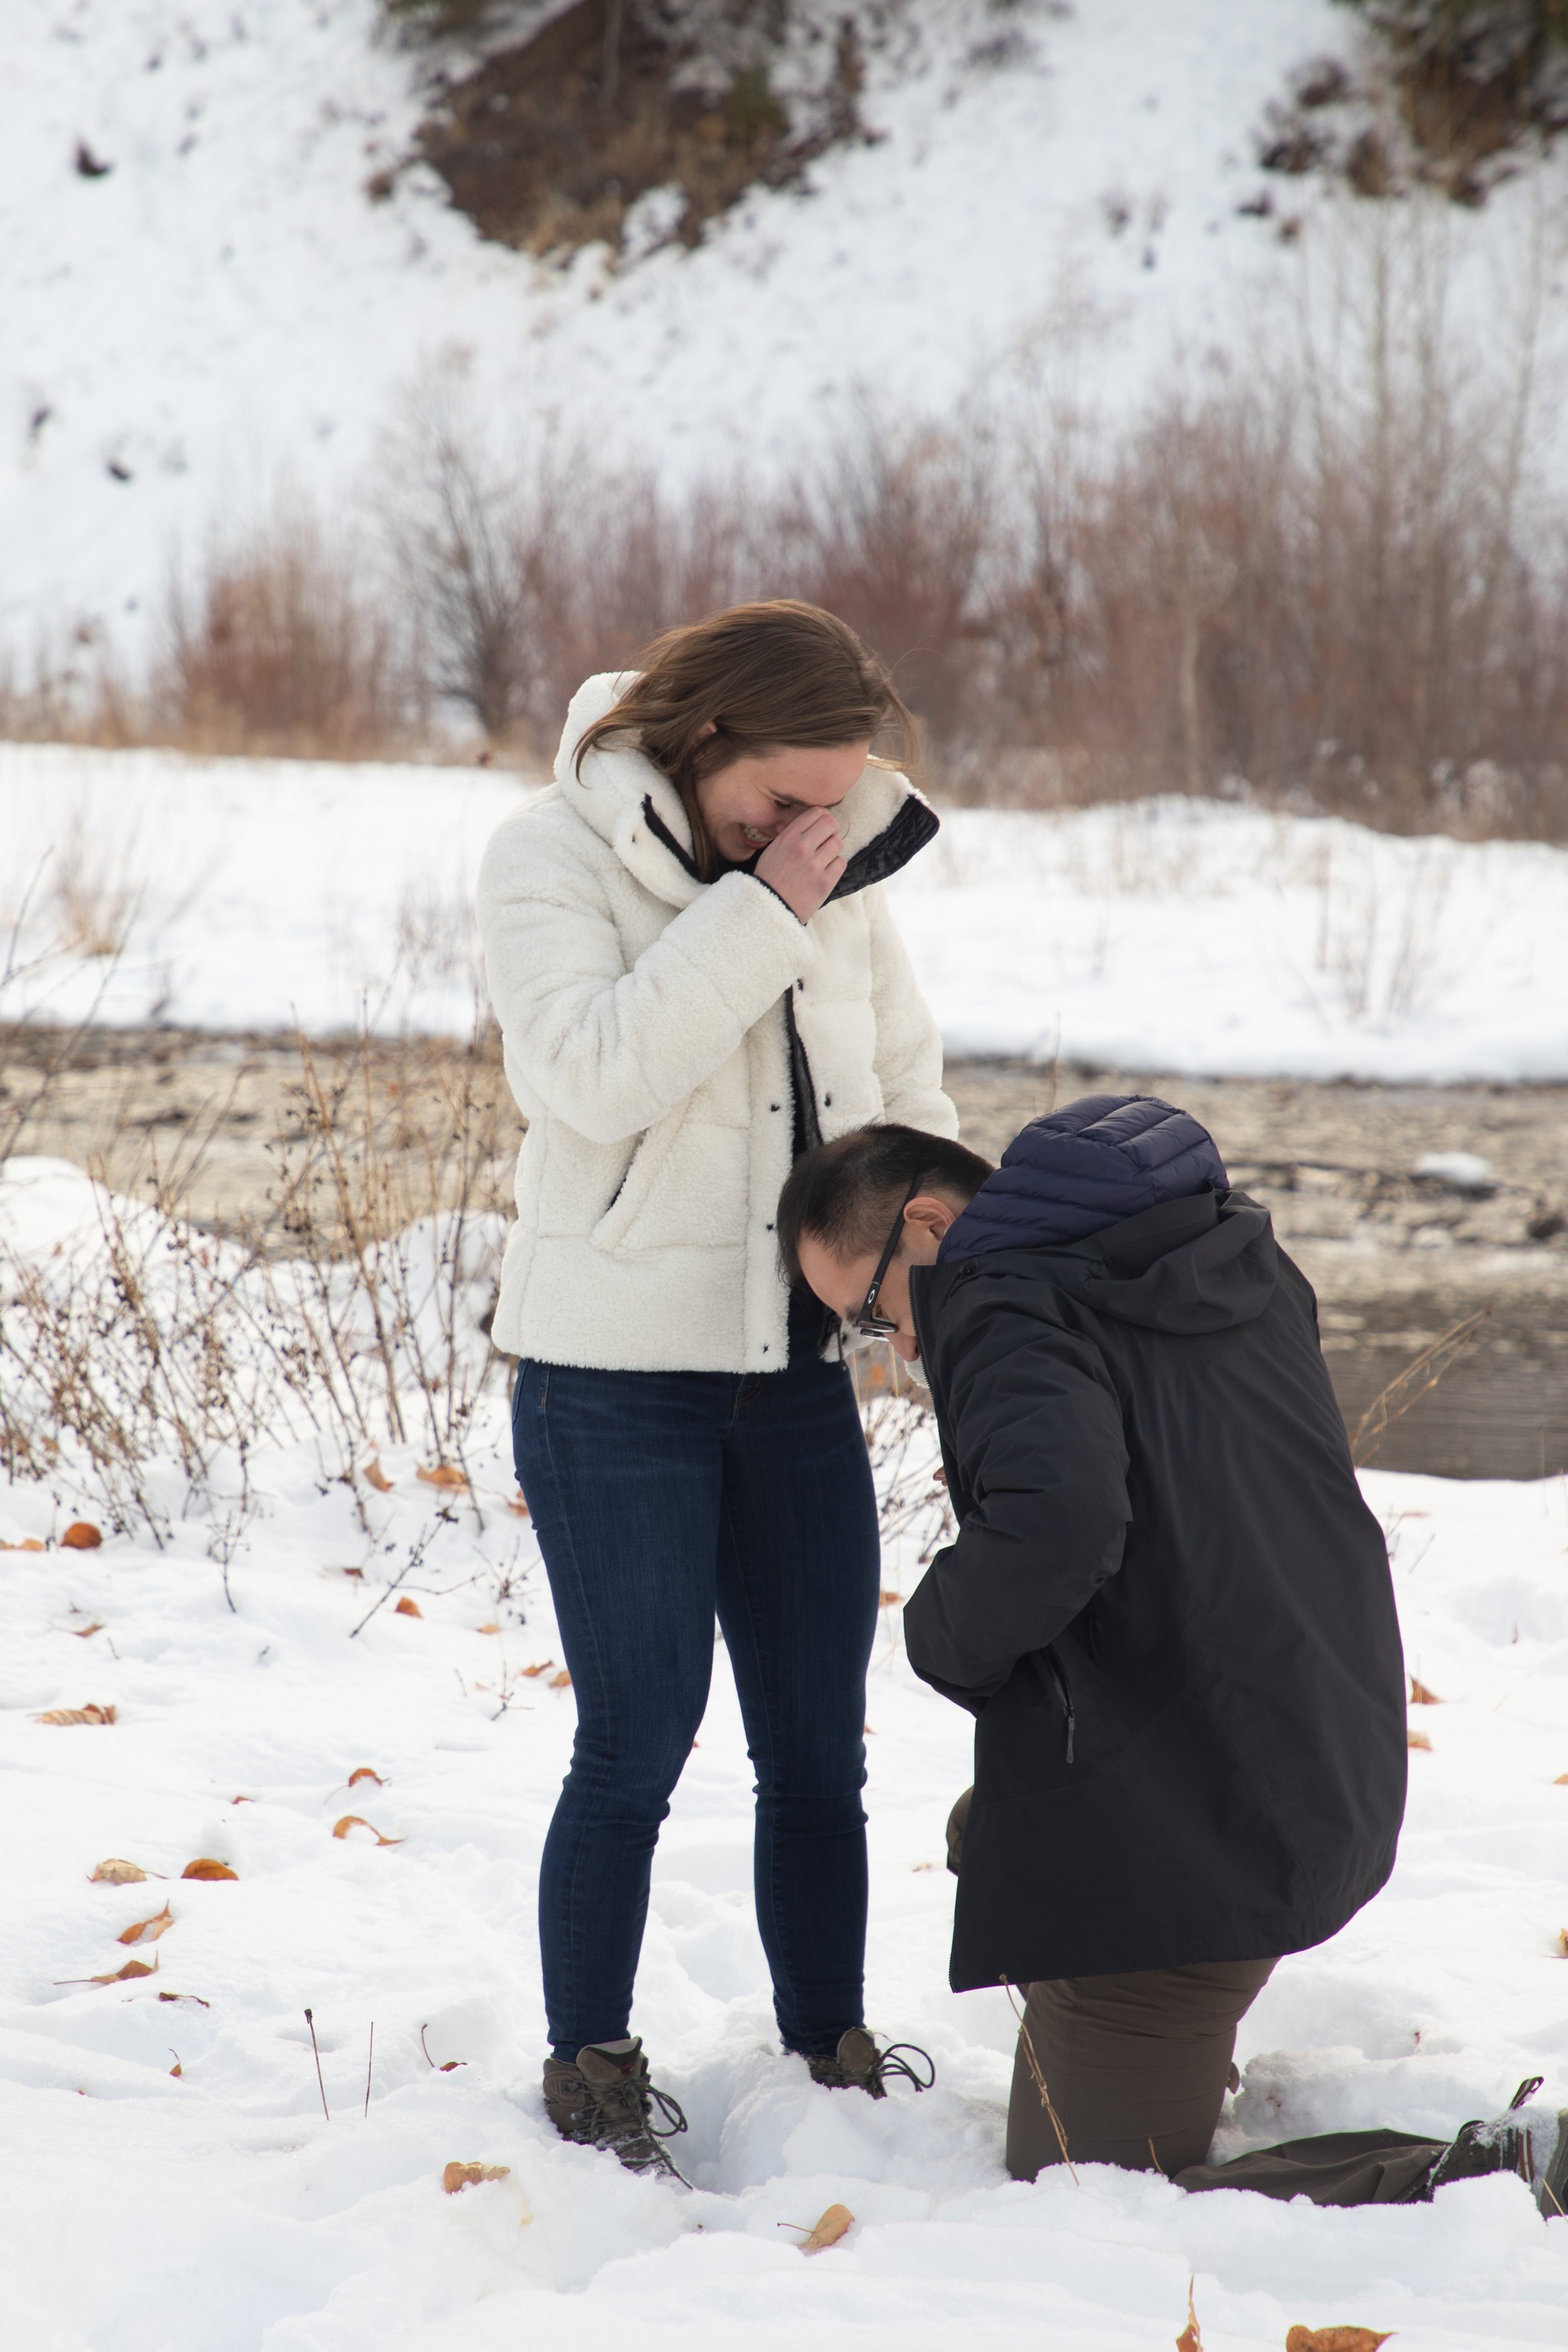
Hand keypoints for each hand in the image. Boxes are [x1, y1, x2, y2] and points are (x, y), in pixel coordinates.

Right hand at [754, 807, 846, 921]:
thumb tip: (811, 820)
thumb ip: (791, 834)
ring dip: (833, 850)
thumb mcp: (773, 850)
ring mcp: (814, 865)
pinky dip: (835, 866)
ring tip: (823, 859)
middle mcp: (801, 848)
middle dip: (832, 830)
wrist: (768, 909)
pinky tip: (825, 872)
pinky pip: (841, 863)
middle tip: (826, 840)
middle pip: (831, 824)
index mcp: (787, 837)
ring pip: (838, 843)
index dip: (823, 817)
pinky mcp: (824, 882)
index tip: (822, 826)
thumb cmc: (770, 878)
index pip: (816, 812)